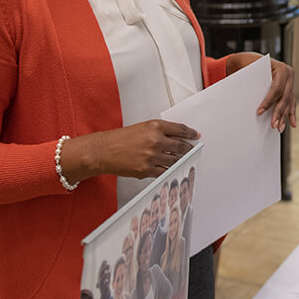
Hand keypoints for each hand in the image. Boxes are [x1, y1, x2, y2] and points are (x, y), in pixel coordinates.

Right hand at [64, 120, 200, 181]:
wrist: (103, 151)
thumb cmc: (120, 139)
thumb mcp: (142, 128)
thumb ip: (159, 131)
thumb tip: (175, 137)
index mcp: (155, 126)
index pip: (180, 129)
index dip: (190, 133)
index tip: (195, 136)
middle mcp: (155, 140)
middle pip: (180, 146)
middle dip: (188, 148)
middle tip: (192, 149)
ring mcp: (152, 156)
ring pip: (174, 160)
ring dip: (179, 160)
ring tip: (181, 159)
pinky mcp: (146, 169)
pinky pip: (164, 171)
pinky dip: (168, 170)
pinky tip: (170, 168)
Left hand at [226, 52, 296, 132]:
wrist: (249, 59)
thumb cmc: (248, 64)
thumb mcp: (249, 69)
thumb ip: (251, 82)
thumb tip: (246, 100)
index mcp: (281, 68)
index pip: (277, 89)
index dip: (269, 102)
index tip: (260, 112)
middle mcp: (289, 74)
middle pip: (285, 97)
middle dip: (278, 112)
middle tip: (273, 125)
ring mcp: (290, 81)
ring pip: (289, 102)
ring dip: (284, 116)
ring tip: (279, 128)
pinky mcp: (289, 88)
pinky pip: (291, 102)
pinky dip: (291, 113)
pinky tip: (292, 123)